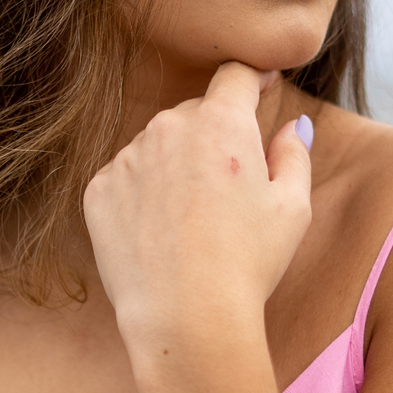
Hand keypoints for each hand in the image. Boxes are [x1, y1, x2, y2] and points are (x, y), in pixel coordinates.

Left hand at [84, 64, 311, 360]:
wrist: (186, 317)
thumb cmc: (248, 263)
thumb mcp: (293, 207)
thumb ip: (294, 153)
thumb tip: (291, 126)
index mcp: (221, 123)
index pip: (234, 76)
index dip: (250, 78)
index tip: (258, 87)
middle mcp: (168, 128)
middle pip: (195, 113)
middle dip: (214, 136)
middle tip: (229, 188)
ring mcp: (127, 158)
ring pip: (157, 145)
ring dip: (174, 165)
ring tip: (192, 221)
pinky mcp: (98, 190)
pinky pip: (125, 178)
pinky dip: (142, 196)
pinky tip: (160, 234)